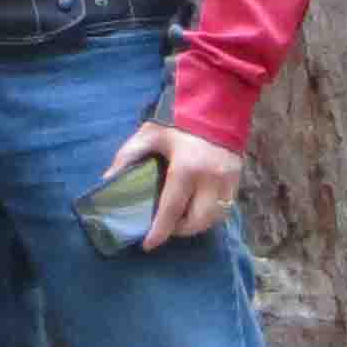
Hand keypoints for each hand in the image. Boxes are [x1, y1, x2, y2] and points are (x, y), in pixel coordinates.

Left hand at [100, 120, 242, 244]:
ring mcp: (228, 181)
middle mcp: (211, 179)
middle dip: (179, 230)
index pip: (171, 209)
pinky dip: (210, 215)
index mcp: (187, 168)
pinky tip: (196, 208)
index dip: (159, 231)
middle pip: (196, 222)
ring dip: (196, 225)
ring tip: (180, 218)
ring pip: (214, 219)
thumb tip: (108, 181)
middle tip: (164, 226)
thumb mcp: (148, 134)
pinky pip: (225, 209)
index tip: (147, 245)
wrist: (216, 101)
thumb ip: (127, 157)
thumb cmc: (178, 119)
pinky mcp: (238, 178)